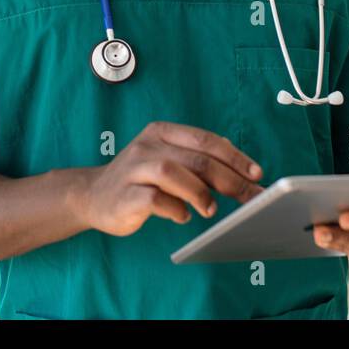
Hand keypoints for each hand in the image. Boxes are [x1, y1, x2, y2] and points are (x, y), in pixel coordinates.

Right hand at [78, 121, 264, 236]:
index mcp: (161, 132)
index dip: (234, 156)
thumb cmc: (139, 179)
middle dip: (230, 180)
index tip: (256, 173)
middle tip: (250, 197)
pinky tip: (182, 215)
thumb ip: (197, 158)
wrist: (92, 195)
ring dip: (201, 193)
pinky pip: (155, 199)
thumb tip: (238, 163)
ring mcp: (133, 169)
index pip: (205, 140)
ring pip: (174, 173)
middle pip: (196, 158)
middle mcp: (147, 146)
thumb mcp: (167, 158)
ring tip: (211, 209)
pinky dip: (175, 209)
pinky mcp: (125, 195)